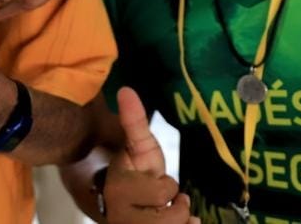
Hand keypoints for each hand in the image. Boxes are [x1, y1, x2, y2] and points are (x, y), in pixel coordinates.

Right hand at [104, 88, 196, 223]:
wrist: (131, 205)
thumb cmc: (138, 172)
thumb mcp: (138, 146)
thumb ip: (133, 121)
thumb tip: (125, 89)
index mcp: (119, 189)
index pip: (163, 191)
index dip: (166, 186)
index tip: (157, 183)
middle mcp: (120, 217)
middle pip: (170, 218)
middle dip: (177, 207)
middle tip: (168, 201)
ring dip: (181, 221)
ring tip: (172, 214)